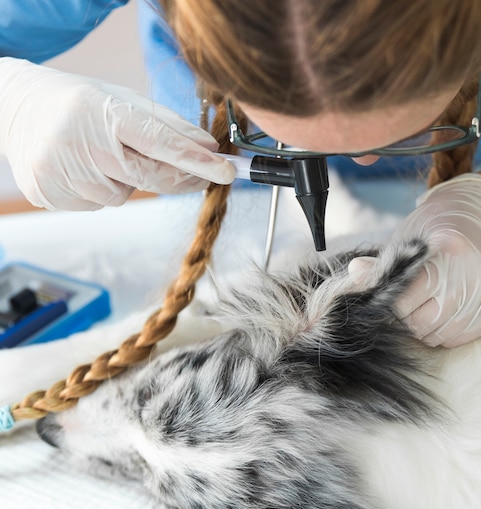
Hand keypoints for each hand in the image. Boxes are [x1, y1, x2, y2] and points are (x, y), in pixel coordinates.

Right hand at [0, 57, 234, 210]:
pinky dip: (101, 191)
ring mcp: (62, 171)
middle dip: (180, 179)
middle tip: (200, 175)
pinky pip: (99, 204)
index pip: (160, 142)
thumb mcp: (121, 99)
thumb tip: (208, 148)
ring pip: (123, 196)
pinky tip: (84, 168)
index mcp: (101, 110)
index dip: (197, 160)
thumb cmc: (76, 101)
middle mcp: (80, 141)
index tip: (227, 172)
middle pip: (149, 177)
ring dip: (126, 182)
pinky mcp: (50, 193)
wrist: (13, 107)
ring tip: (103, 156)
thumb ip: (166, 124)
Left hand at [349, 173, 480, 346]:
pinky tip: (445, 310)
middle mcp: (474, 273)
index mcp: (447, 251)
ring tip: (425, 305)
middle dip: (406, 319)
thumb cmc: (432, 230)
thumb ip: (381, 265)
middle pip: (422, 323)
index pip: (404, 301)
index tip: (387, 299)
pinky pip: (461, 337)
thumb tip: (354, 275)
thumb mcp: (404, 240)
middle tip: (406, 304)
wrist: (475, 216)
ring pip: (440, 335)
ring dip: (425, 327)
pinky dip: (446, 331)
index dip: (389, 305)